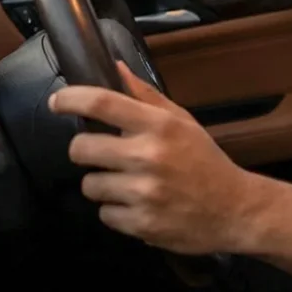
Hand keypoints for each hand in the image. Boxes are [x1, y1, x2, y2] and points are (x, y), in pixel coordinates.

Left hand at [49, 63, 259, 253]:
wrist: (234, 209)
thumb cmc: (204, 160)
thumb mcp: (181, 121)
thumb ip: (145, 96)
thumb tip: (116, 67)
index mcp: (158, 126)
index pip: (103, 104)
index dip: (72, 99)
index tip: (57, 101)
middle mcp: (147, 156)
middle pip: (81, 148)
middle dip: (84, 150)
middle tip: (100, 153)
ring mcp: (143, 193)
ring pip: (90, 185)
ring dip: (102, 183)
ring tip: (126, 183)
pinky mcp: (140, 224)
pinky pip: (104, 214)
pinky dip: (116, 210)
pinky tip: (137, 204)